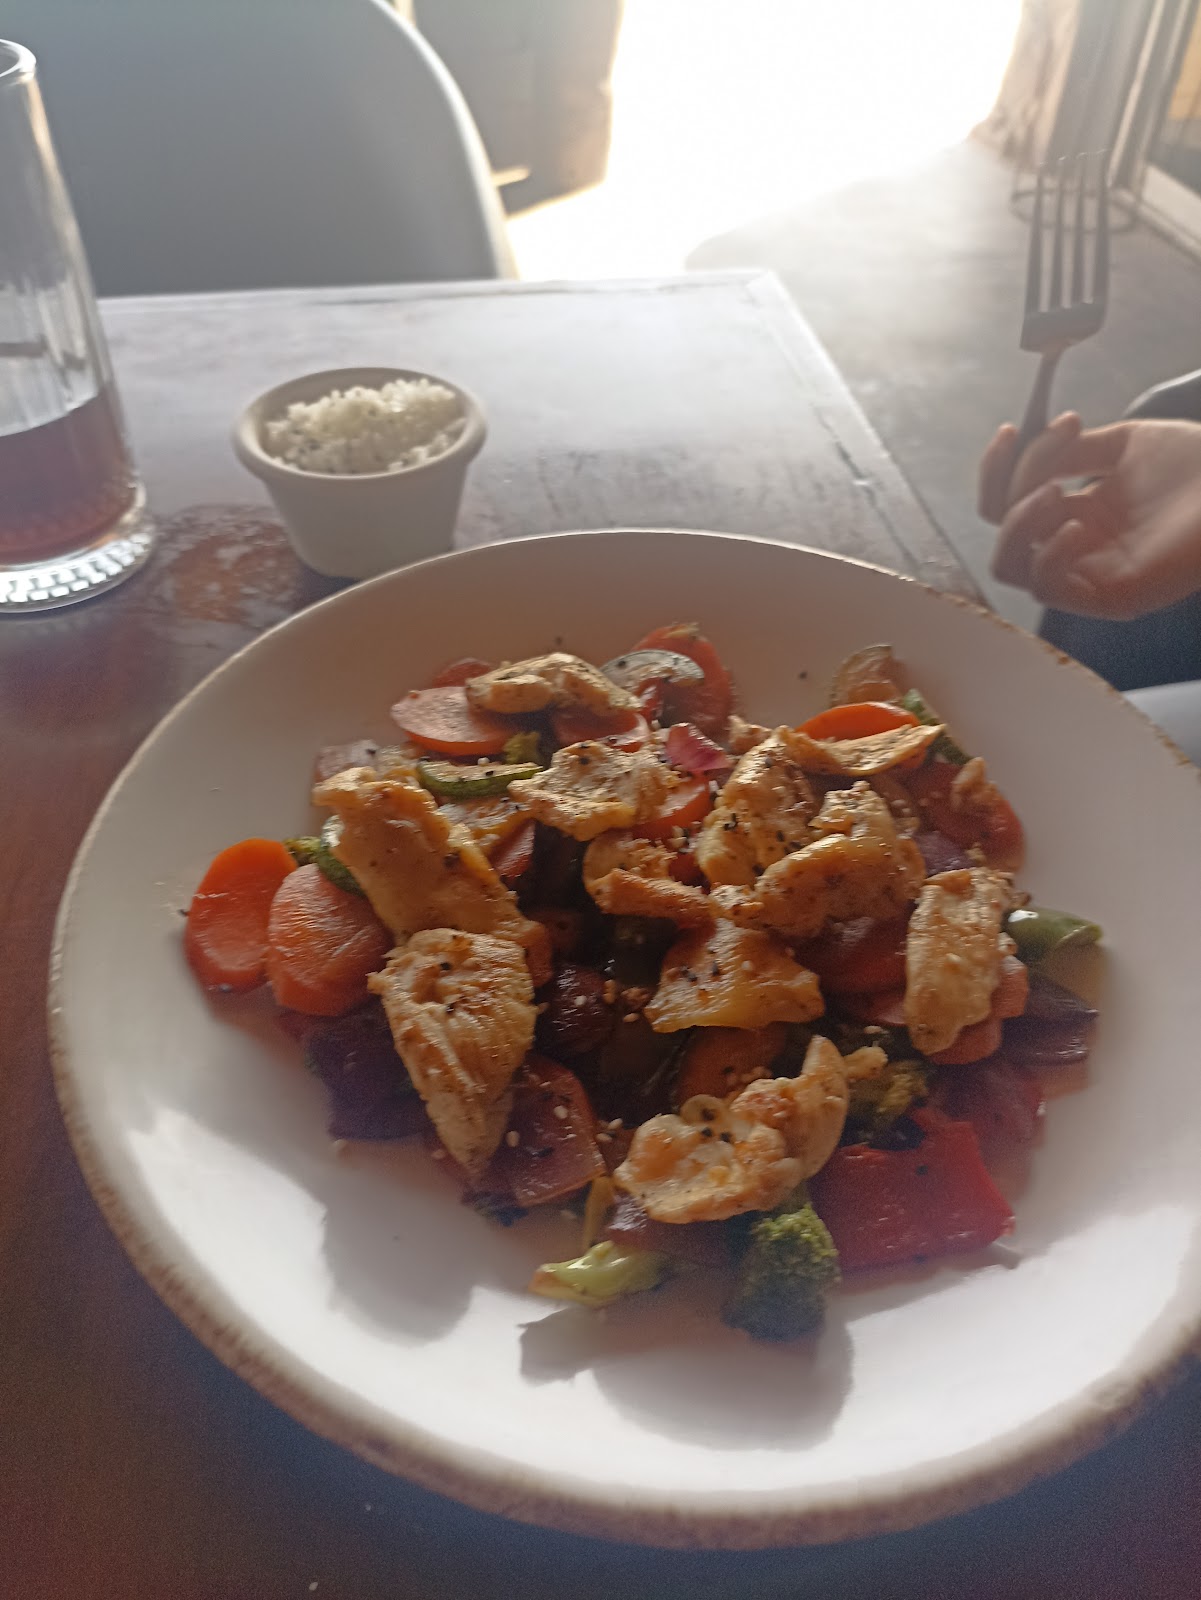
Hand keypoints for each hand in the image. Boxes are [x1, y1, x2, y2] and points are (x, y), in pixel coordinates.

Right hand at [979, 416, 1200, 619]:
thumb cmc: (1198, 466)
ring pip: (1011, 567)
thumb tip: (1032, 450)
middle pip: (1001, 533)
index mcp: (1079, 511)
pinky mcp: (1110, 598)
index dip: (997, 468)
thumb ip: (1073, 451)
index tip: (1010, 430)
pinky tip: (1077, 525)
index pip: (1009, 501)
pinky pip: (1049, 589)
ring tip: (1055, 492)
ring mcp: (1092, 574)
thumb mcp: (1126, 443)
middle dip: (1005, 489)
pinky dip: (1050, 556)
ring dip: (1020, 524)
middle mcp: (1078, 545)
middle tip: (1045, 461)